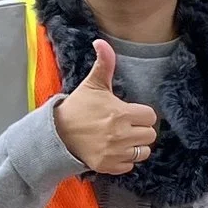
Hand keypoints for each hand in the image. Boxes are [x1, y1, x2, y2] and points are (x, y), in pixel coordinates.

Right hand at [52, 39, 159, 174]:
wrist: (57, 133)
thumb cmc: (78, 108)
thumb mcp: (93, 85)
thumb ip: (104, 64)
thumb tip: (101, 42)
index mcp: (120, 113)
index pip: (150, 116)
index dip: (142, 114)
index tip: (130, 112)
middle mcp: (120, 134)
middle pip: (150, 135)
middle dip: (140, 129)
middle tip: (126, 125)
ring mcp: (115, 152)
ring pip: (143, 151)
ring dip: (136, 145)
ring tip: (122, 138)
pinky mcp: (108, 166)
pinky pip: (130, 165)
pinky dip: (124, 160)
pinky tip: (113, 149)